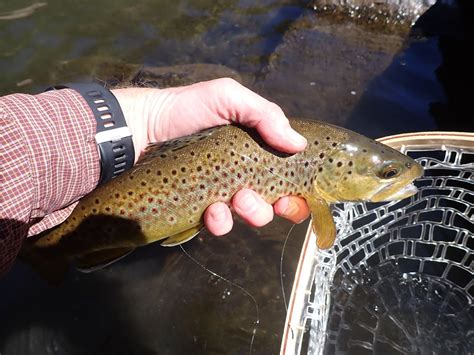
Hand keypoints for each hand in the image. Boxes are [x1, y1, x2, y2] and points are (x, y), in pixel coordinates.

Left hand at [112, 78, 309, 234]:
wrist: (140, 128)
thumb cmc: (185, 109)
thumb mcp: (227, 98)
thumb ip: (265, 114)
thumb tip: (299, 144)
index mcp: (254, 150)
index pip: (286, 177)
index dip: (297, 193)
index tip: (294, 197)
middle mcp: (242, 174)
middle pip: (273, 203)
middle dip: (275, 207)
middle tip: (263, 198)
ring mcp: (221, 194)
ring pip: (250, 216)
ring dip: (251, 212)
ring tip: (235, 199)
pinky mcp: (200, 208)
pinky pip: (219, 225)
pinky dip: (220, 221)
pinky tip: (211, 209)